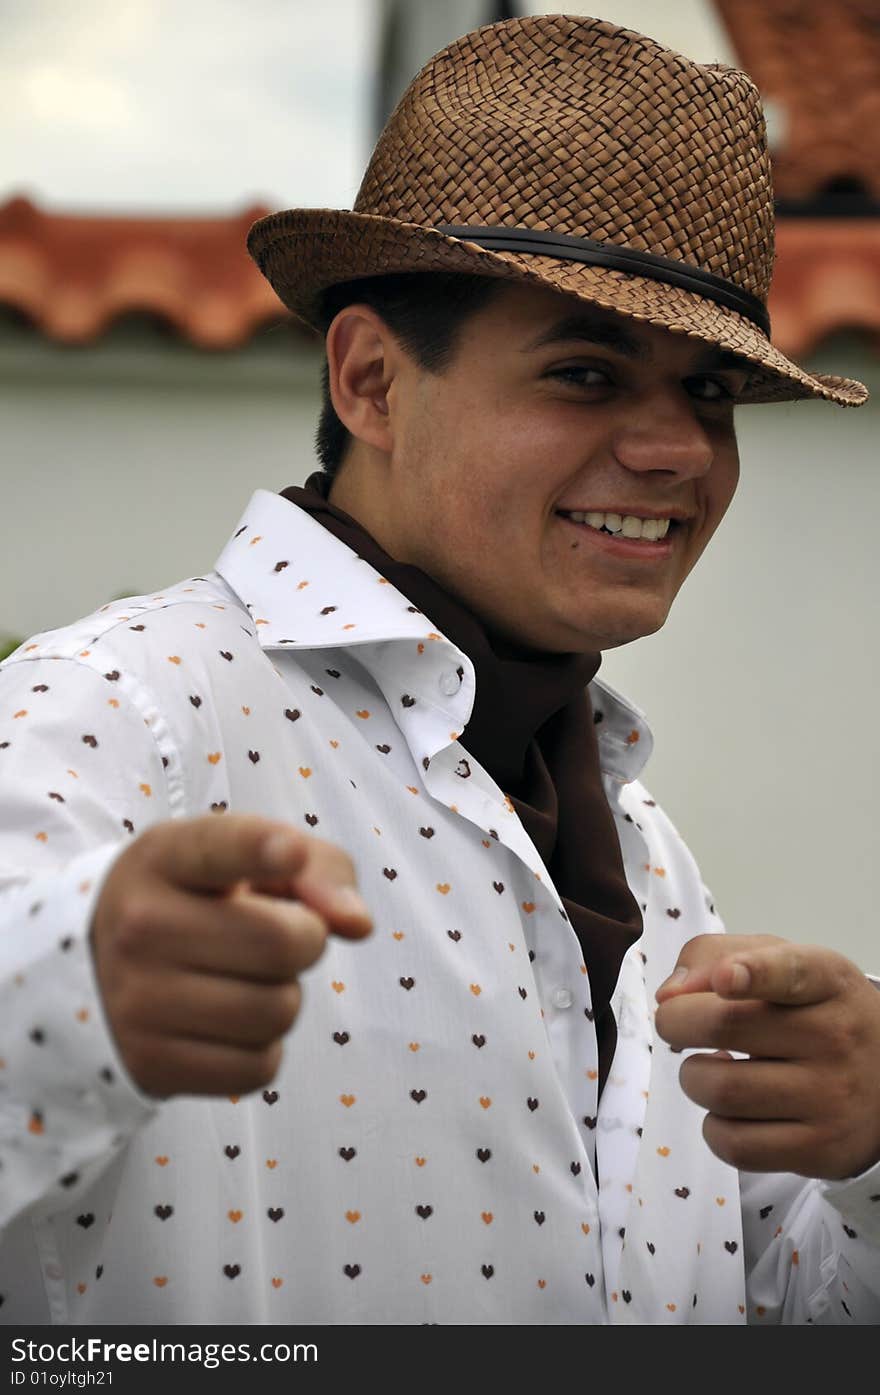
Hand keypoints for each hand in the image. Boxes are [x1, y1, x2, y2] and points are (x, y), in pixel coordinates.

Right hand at [90, 813, 372, 1098]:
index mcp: (166, 858)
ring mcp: (138, 1000)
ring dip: (284, 997)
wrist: (102, 966)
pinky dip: (263, 1049)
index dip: (262, 849)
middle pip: (282, 943)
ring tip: (245, 978)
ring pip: (278, 1011)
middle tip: (275, 935)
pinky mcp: (151, 1064)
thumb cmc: (201, 899)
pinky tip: (230, 1023)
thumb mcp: (247, 859)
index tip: (289, 852)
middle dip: (304, 940)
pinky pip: (259, 1068)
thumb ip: (319, 869)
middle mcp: (141, 925)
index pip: (219, 848)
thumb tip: (358, 924)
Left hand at [654, 934, 879, 1179]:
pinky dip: (714, 1127)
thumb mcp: (779, 961)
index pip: (792, 972)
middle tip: (677, 1024)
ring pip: (720, 1090)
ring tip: (715, 1067)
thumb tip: (669, 994)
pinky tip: (733, 1110)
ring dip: (695, 1077)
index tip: (726, 978)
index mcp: (826, 979)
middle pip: (725, 1026)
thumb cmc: (812, 1011)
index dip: (754, 972)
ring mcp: (832, 1097)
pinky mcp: (822, 1150)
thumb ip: (715, 955)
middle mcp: (836, 1036)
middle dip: (677, 1023)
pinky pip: (734, 1145)